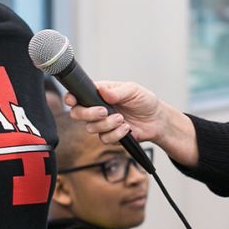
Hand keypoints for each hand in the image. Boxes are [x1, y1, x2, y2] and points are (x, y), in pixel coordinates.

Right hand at [66, 81, 198, 165]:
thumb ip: (117, 91)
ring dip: (107, 124)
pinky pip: (104, 138)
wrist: (157, 120)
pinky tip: (127, 128)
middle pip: (77, 114)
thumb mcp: (133, 90)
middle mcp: (97, 108)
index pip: (78, 95)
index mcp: (100, 93)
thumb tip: (103, 91)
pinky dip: (116, 134)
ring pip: (91, 128)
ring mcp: (103, 123)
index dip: (71, 98)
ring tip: (122, 119)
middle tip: (104, 111)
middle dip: (88, 114)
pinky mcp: (110, 135)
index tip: (73, 101)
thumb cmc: (145, 101)